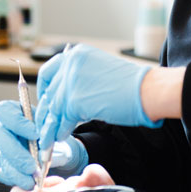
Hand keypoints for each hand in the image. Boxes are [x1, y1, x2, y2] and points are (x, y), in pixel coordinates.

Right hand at [0, 99, 88, 188]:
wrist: (52, 144)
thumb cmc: (48, 129)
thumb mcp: (49, 123)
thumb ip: (45, 127)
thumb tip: (46, 137)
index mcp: (12, 111)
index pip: (4, 111)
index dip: (17, 123)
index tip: (36, 134)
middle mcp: (3, 128)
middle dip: (16, 153)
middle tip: (32, 165)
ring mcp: (1, 148)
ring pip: (2, 159)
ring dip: (18, 171)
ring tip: (34, 178)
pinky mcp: (3, 165)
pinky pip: (5, 174)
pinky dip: (18, 180)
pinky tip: (30, 182)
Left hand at [35, 43, 161, 152]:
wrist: (146, 89)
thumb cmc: (131, 83)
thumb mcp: (99, 71)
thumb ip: (80, 81)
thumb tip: (65, 101)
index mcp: (77, 54)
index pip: (49, 71)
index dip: (44, 89)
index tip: (46, 102)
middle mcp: (71, 63)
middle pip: (49, 91)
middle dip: (46, 111)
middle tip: (44, 125)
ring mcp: (71, 80)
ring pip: (53, 108)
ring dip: (51, 125)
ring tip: (50, 137)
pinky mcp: (74, 99)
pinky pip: (62, 119)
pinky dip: (60, 130)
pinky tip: (61, 136)